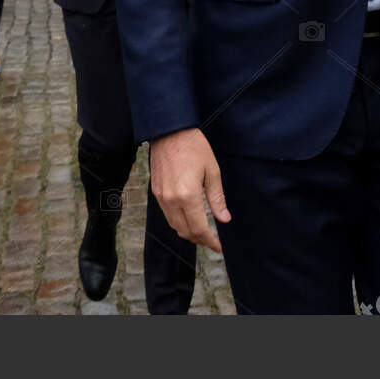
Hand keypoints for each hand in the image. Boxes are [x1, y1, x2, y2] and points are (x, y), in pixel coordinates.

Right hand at [149, 127, 229, 251]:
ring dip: (188, 232)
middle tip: (212, 241)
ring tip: (202, 232)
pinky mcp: (155, 192)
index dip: (209, 241)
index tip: (219, 246)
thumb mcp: (212, 171)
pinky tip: (188, 218)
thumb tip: (224, 219)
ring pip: (174, 225)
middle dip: (199, 240)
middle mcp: (171, 200)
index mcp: (187, 196)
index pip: (198, 229)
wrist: (169, 132)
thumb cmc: (193, 147)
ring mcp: (161, 197)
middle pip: (185, 231)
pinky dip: (178, 222)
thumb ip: (217, 198)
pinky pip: (167, 215)